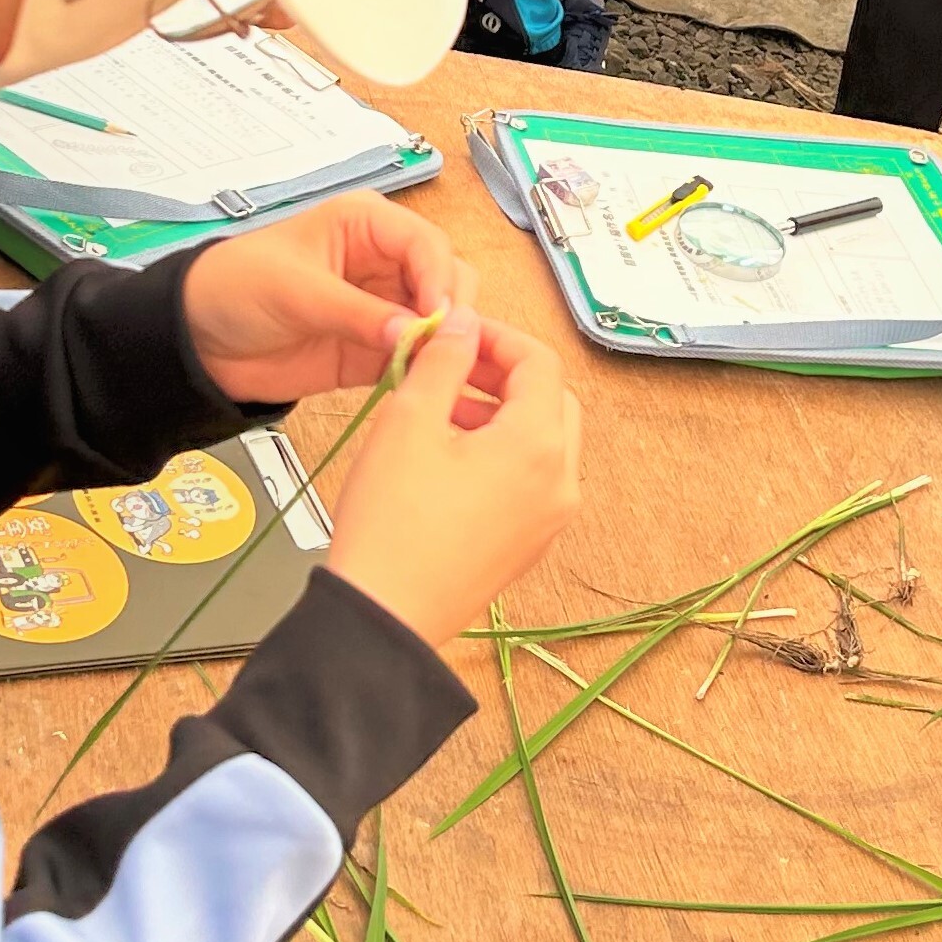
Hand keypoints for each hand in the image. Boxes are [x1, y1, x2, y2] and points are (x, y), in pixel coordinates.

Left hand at [180, 194, 471, 404]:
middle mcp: (384, 262)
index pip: (426, 243)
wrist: (196, 342)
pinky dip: (429, 369)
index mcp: (367, 224)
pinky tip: (428, 383)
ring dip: (446, 343)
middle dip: (450, 310)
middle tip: (440, 347)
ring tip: (436, 368)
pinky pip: (419, 357)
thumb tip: (417, 333)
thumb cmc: (235, 288)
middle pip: (446, 279)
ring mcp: (384, 307)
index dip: (439, 278)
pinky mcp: (376, 349)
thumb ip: (358, 313)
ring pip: (442, 320)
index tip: (438, 317)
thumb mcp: (296, 291)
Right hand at [323, 304, 580, 643]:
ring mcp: (547, 520)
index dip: (496, 336)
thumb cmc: (392, 524)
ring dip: (501, 413)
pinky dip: (501, 453)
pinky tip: (448, 454)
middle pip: (551, 400)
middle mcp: (559, 484)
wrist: (382, 617)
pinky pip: (530, 481)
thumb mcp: (410, 420)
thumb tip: (463, 324)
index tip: (455, 332)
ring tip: (440, 408)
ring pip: (542, 442)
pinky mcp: (526, 545)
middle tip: (452, 365)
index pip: (540, 363)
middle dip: (504, 374)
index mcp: (539, 447)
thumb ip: (444, 360)